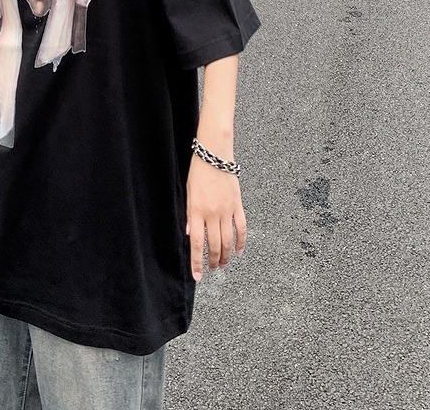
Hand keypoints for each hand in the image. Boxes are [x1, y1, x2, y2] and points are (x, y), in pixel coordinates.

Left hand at [186, 157, 246, 280]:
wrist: (214, 154)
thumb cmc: (198, 171)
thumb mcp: (188, 193)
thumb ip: (189, 215)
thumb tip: (190, 234)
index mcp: (197, 211)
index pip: (197, 244)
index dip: (197, 263)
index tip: (197, 276)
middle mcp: (213, 213)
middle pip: (214, 246)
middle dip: (213, 261)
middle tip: (212, 270)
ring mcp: (227, 210)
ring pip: (228, 240)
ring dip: (225, 255)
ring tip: (223, 264)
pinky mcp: (238, 205)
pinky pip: (241, 228)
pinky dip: (241, 242)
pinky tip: (238, 251)